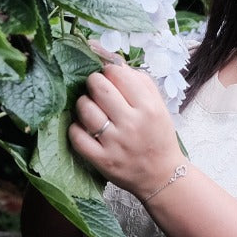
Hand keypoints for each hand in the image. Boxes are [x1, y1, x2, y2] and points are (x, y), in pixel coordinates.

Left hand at [69, 62, 183, 198]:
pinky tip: (83, 127)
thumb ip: (140, 81)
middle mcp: (132, 123)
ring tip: (90, 107)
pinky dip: (75, 128)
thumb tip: (114, 61)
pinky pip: (77, 136)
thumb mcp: (158, 106)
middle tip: (95, 89)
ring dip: (83, 104)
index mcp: (148, 107)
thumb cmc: (158, 137)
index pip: (118, 73)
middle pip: (98, 87)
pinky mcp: (102, 160)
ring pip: (85, 109)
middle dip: (93, 82)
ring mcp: (115, 143)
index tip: (108, 77)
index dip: (109, 71)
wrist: (162, 176)